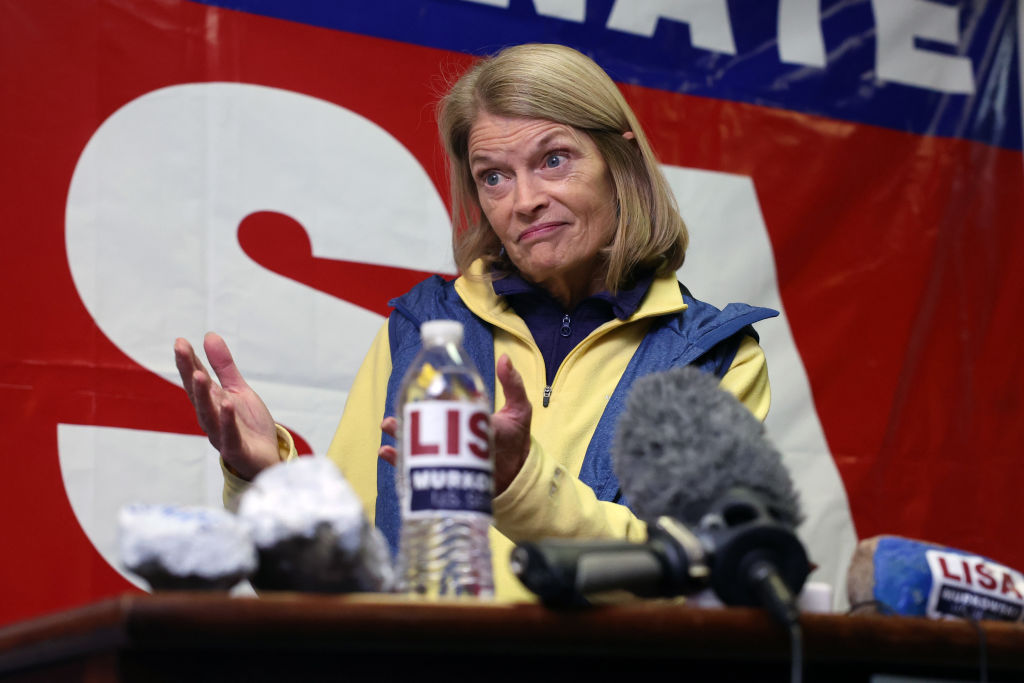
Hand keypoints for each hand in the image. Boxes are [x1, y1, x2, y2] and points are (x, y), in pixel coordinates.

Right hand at [174, 332, 280, 479]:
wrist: (267, 458)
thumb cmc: (248, 425)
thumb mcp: (238, 390)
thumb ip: (223, 367)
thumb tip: (208, 335)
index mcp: (211, 403)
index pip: (196, 379)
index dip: (188, 360)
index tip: (180, 341)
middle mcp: (211, 418)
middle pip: (197, 394)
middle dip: (189, 371)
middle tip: (181, 349)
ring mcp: (221, 435)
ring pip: (208, 414)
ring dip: (202, 395)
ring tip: (199, 374)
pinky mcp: (236, 450)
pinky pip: (230, 435)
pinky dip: (227, 421)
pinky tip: (227, 404)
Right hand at [378, 354, 531, 494]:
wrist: (519, 473)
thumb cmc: (517, 439)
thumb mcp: (518, 409)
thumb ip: (513, 385)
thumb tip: (504, 358)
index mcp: (464, 413)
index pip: (442, 400)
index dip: (428, 393)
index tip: (416, 387)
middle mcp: (451, 430)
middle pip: (424, 420)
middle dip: (407, 415)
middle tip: (393, 415)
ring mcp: (446, 450)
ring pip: (417, 440)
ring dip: (400, 434)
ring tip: (389, 427)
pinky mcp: (444, 469)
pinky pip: (419, 464)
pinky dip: (401, 460)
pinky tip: (390, 453)